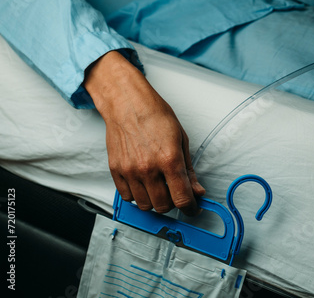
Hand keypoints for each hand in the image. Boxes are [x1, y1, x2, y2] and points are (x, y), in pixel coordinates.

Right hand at [84, 51, 204, 214]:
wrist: (128, 104)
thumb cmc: (155, 116)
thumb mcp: (181, 140)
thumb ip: (189, 170)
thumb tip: (197, 190)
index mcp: (169, 160)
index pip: (182, 199)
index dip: (191, 209)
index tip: (192, 209)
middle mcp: (149, 168)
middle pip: (163, 206)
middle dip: (172, 203)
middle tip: (174, 192)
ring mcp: (130, 171)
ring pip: (144, 205)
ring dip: (154, 200)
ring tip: (158, 186)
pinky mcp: (116, 170)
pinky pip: (127, 196)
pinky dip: (137, 194)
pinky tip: (143, 182)